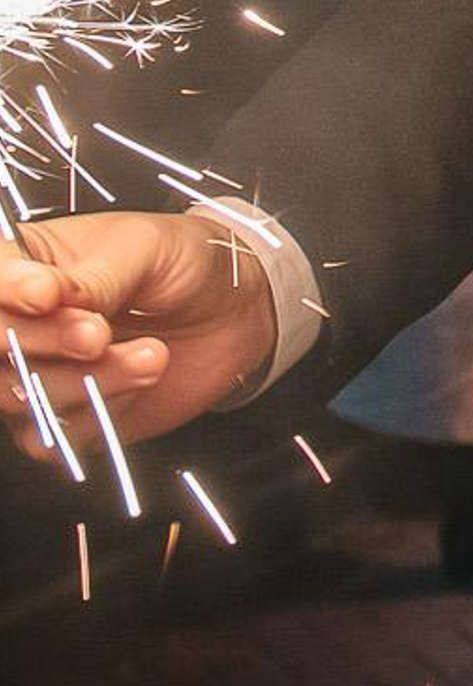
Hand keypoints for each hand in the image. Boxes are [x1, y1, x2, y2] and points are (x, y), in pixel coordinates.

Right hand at [1, 213, 279, 460]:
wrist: (236, 310)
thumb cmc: (185, 263)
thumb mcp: (146, 248)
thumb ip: (93, 276)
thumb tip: (40, 293)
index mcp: (25, 264)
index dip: (7, 294)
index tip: (46, 295)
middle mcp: (19, 322)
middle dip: (46, 341)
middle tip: (100, 333)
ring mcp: (37, 373)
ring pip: (18, 397)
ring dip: (89, 379)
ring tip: (151, 353)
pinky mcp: (67, 418)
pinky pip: (55, 437)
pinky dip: (101, 414)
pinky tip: (141, 380)